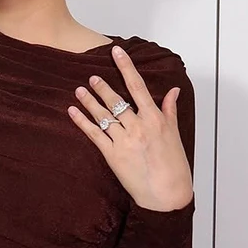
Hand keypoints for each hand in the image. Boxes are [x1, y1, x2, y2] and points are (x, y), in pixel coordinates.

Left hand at [67, 45, 192, 210]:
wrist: (166, 194)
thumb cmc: (174, 166)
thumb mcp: (174, 135)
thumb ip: (169, 110)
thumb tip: (173, 91)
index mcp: (155, 118)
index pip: (138, 86)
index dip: (126, 67)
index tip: (116, 52)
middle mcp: (138, 126)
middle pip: (116, 100)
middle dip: (102, 86)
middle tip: (90, 76)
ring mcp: (124, 140)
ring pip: (103, 115)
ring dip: (89, 101)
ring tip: (79, 90)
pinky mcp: (112, 155)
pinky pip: (94, 134)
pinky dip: (82, 121)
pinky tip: (73, 112)